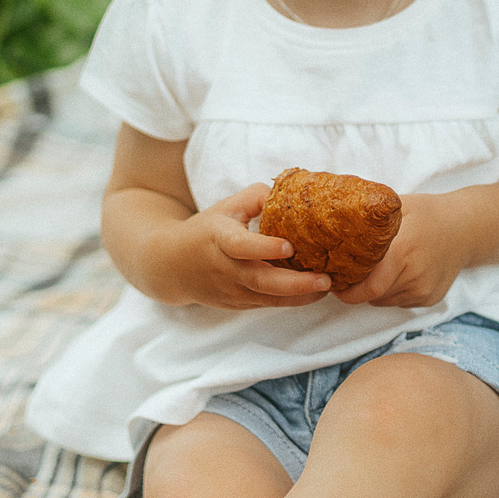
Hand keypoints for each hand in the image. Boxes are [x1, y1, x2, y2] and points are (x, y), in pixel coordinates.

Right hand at [154, 184, 330, 309]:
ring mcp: (230, 291)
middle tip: (325, 280)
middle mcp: (224, 269)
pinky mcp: (237, 305)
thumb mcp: (226, 207)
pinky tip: (313, 292)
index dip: (264, 248)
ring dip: (299, 296)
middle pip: (260, 281)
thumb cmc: (206, 231)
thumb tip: (290, 193)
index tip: (289, 247)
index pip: (241, 246)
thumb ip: (257, 197)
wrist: (171, 267)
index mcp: (219, 239)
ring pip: (267, 298)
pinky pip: (267, 304)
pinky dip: (291, 300)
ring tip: (327, 287)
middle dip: (295, 284)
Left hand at [337, 194, 475, 308]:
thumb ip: (371, 219)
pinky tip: (395, 274)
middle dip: (356, 291)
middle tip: (344, 280)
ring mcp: (424, 290)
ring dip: (374, 292)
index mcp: (403, 252)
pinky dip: (390, 293)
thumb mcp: (399, 207)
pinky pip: (400, 301)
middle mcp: (414, 276)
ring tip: (372, 273)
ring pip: (385, 300)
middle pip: (374, 295)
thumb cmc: (429, 213)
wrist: (467, 228)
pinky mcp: (430, 298)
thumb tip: (335, 220)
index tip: (335, 282)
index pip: (368, 286)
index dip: (348, 290)